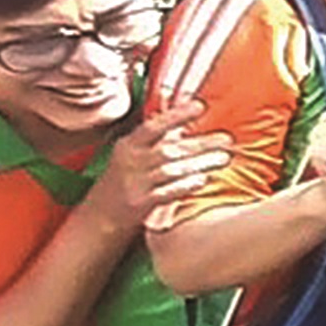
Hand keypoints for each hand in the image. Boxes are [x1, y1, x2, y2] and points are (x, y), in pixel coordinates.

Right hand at [98, 101, 232, 235]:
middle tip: (227, 139)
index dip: (176, 115)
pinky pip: (166, 192)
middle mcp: (130, 162)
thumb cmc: (122, 182)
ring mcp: (134, 184)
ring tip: (224, 159)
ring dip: (200, 163)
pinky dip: (186, 185)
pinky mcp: (139, 205)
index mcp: (128, 146)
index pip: (152, 126)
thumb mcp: (132, 156)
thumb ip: (156, 139)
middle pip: (169, 149)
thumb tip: (182, 119)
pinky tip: (203, 180)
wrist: (97, 219)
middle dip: (201, 144)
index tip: (200, 106)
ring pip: (171, 170)